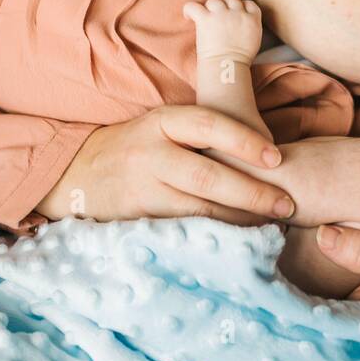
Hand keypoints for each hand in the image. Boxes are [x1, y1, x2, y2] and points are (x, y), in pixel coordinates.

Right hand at [36, 104, 293, 224]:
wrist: (72, 172)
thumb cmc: (135, 147)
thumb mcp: (161, 127)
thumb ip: (201, 132)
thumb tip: (264, 146)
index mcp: (161, 122)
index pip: (209, 124)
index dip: (245, 140)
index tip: (277, 157)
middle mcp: (150, 153)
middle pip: (209, 175)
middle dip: (253, 193)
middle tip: (286, 204)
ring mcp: (141, 188)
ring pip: (199, 209)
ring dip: (240, 219)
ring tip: (271, 223)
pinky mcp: (135, 220)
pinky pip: (183, 229)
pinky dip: (214, 234)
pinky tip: (238, 237)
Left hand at [183, 0, 262, 63]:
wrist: (228, 66)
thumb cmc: (240, 60)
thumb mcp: (255, 40)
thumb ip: (250, 27)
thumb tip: (241, 25)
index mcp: (252, 19)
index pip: (248, 4)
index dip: (240, 7)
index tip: (235, 14)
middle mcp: (237, 13)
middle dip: (224, 6)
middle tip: (218, 17)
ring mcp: (221, 14)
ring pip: (214, 1)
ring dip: (209, 7)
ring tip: (205, 17)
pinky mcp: (205, 19)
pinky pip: (193, 6)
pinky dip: (189, 10)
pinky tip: (189, 17)